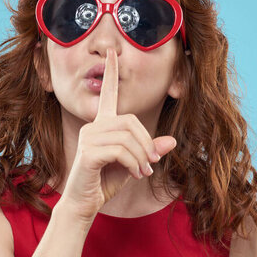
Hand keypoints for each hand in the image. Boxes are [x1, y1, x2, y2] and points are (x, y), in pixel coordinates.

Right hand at [57, 48, 177, 224]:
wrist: (85, 204)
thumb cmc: (105, 182)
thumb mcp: (134, 164)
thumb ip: (149, 150)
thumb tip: (171, 141)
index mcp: (102, 124)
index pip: (108, 93)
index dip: (110, 72)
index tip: (112, 52)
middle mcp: (93, 126)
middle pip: (131, 121)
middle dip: (147, 142)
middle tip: (152, 163)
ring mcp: (88, 138)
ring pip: (127, 136)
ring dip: (142, 156)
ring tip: (143, 172)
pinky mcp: (88, 153)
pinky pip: (120, 151)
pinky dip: (134, 163)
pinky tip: (135, 174)